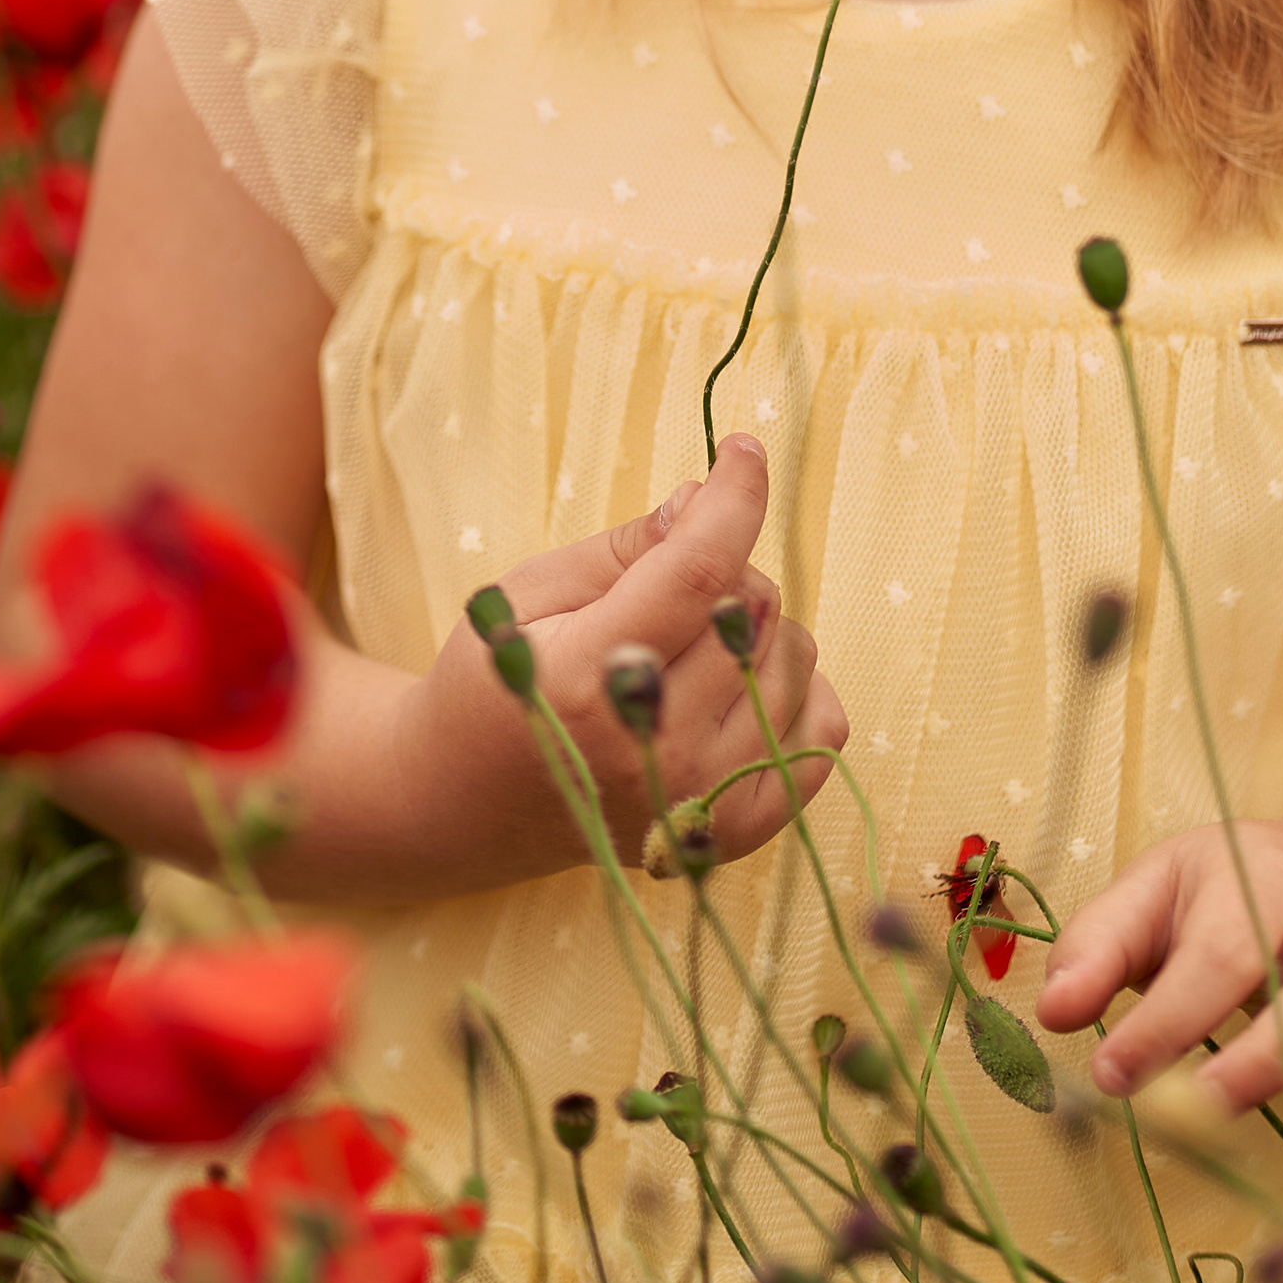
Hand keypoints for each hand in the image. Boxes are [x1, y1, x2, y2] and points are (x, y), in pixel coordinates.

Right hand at [414, 438, 847, 876]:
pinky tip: (734, 692)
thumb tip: (703, 501)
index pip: (699, 571)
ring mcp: (699, 799)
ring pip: (794, 659)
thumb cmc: (495, 681)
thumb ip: (623, 548)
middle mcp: (653, 749)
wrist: (463, 802)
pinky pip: (820, 731)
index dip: (733, 498)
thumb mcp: (529, 592)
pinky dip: (792, 694)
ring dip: (756, 632)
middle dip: (725, 571)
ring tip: (687, 650)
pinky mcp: (733, 832)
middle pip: (752, 608)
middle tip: (667, 591)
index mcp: (588, 681)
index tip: (743, 450)